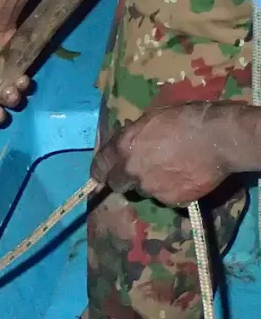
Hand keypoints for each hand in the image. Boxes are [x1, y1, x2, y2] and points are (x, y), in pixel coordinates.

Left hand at [90, 102, 233, 206]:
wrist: (219, 137)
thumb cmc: (187, 119)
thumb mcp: (152, 118)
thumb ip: (135, 135)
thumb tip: (130, 141)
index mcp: (123, 147)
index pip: (100, 166)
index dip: (102, 170)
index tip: (104, 173)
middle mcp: (131, 170)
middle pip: (117, 184)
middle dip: (125, 180)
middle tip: (140, 173)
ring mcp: (150, 187)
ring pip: (144, 190)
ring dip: (152, 184)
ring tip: (172, 171)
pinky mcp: (170, 200)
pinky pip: (167, 198)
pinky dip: (173, 191)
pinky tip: (186, 178)